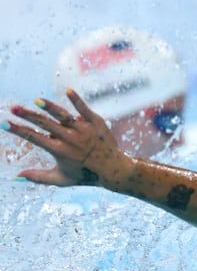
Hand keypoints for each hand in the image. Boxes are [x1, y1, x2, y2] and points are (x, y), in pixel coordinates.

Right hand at [3, 89, 130, 186]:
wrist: (112, 169)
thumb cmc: (84, 175)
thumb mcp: (61, 179)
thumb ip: (38, 177)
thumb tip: (16, 177)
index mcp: (59, 150)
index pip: (34, 138)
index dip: (18, 130)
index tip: (4, 123)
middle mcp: (69, 139)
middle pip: (45, 124)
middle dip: (27, 116)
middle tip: (13, 108)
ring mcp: (83, 130)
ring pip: (63, 116)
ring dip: (50, 107)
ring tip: (37, 100)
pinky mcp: (95, 122)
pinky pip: (84, 110)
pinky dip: (76, 101)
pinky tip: (68, 90)